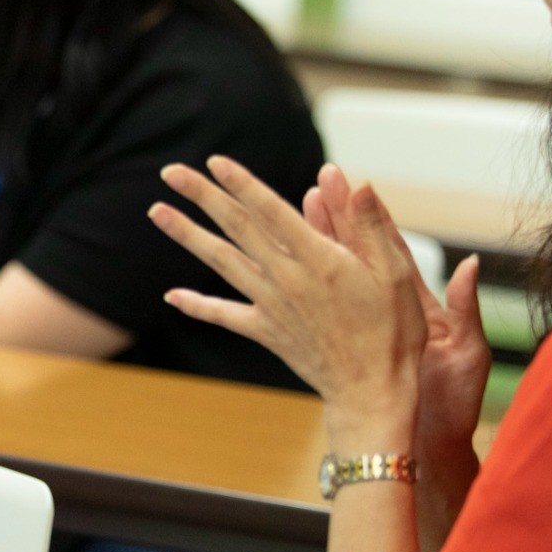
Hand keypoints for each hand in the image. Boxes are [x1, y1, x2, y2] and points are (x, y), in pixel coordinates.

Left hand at [149, 156, 428, 450]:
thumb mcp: (395, 271)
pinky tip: (172, 296)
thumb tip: (354, 180)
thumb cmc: (392, 329)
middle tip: (170, 172)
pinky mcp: (266, 332)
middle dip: (202, 197)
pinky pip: (225, 315)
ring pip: (221, 262)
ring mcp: (272, 305)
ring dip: (187, 235)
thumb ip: (369, 223)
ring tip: (156, 211)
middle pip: (236, 228)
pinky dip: (197, 305)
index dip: (241, 183)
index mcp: (319, 259)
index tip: (215, 161)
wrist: (372, 390)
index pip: (270, 210)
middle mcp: (287, 278)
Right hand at [304, 165, 490, 456]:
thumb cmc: (455, 403)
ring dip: (300, 246)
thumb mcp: (467, 353)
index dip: (368, 216)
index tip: (350, 183)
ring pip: (322, 278)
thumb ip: (466, 308)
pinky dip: (277, 302)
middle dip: (330, 217)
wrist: (431, 443)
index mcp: (414, 302)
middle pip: (350, 253)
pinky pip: (306, 319)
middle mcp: (382, 307)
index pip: (387, 247)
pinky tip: (252, 283)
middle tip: (311, 185)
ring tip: (276, 215)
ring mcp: (356, 324)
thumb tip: (472, 264)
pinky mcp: (337, 348)